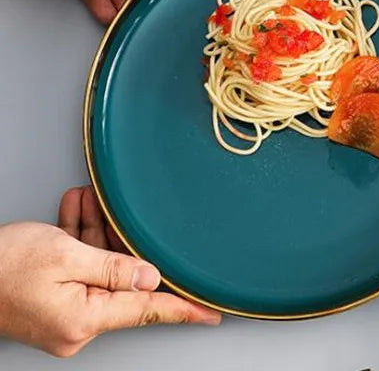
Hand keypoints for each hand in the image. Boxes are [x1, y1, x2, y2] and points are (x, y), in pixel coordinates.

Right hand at [0, 187, 219, 356]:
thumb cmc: (1, 266)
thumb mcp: (65, 257)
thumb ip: (114, 267)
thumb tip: (152, 276)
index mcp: (85, 319)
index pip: (148, 310)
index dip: (184, 309)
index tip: (212, 312)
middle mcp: (77, 323)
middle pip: (122, 277)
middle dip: (120, 238)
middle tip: (113, 208)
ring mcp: (65, 314)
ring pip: (99, 267)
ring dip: (95, 232)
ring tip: (88, 202)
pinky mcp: (54, 301)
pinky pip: (80, 269)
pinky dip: (80, 241)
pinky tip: (77, 212)